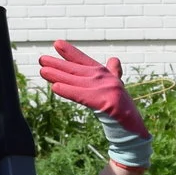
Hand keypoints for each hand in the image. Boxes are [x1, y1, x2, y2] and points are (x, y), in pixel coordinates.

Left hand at [38, 40, 152, 167]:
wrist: (133, 130)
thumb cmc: (123, 110)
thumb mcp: (117, 88)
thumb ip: (113, 73)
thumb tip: (114, 60)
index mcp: (107, 75)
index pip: (86, 62)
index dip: (71, 53)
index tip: (57, 44)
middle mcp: (107, 79)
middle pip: (78, 71)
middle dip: (59, 65)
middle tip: (41, 59)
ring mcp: (107, 90)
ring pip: (77, 82)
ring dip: (59, 76)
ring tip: (43, 71)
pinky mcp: (107, 103)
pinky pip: (83, 96)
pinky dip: (69, 91)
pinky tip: (55, 87)